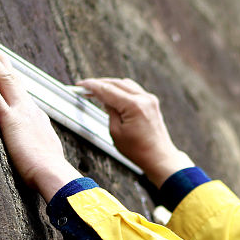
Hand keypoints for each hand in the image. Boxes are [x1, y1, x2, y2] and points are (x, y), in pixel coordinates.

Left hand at [0, 42, 80, 200]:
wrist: (53, 173)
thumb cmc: (49, 171)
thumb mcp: (47, 155)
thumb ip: (41, 148)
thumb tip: (42, 154)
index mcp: (38, 118)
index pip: (22, 92)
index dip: (12, 77)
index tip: (4, 67)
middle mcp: (30, 109)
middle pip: (14, 79)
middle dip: (1, 61)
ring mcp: (21, 112)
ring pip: (4, 79)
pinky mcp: (10, 119)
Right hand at [77, 78, 192, 187]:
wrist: (159, 157)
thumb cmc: (138, 150)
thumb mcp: (115, 132)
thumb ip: (109, 111)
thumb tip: (104, 99)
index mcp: (134, 106)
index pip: (107, 90)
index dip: (91, 86)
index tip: (80, 85)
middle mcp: (144, 98)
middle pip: (116, 83)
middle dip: (99, 84)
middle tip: (85, 88)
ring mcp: (149, 99)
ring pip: (125, 83)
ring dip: (110, 85)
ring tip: (97, 91)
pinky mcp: (151, 102)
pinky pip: (133, 89)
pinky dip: (121, 89)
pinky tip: (112, 94)